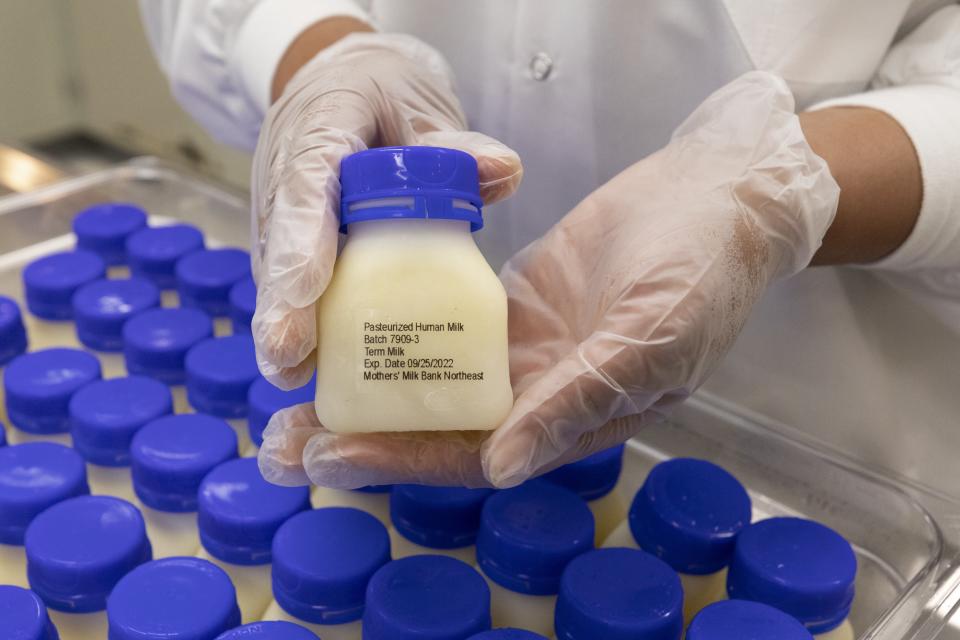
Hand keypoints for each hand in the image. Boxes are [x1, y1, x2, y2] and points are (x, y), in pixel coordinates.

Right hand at [251, 32, 522, 387]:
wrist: (337, 84)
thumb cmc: (381, 95)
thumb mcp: (418, 105)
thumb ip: (455, 145)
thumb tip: (505, 170)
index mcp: (319, 128)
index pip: (305, 184)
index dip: (304, 240)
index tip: (307, 290)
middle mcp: (287, 172)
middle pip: (279, 241)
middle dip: (281, 302)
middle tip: (289, 357)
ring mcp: (281, 207)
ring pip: (277, 266)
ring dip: (284, 321)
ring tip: (294, 374)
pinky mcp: (288, 235)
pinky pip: (291, 276)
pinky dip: (301, 316)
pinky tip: (311, 362)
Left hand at [258, 71, 839, 488]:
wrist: (716, 199)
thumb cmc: (704, 272)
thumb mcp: (651, 337)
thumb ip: (580, 399)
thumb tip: (505, 463)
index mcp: (573, 421)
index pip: (475, 458)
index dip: (403, 462)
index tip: (332, 455)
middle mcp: (538, 396)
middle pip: (438, 429)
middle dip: (363, 437)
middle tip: (282, 440)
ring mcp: (521, 349)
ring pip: (431, 381)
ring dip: (368, 389)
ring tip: (295, 392)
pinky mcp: (509, 304)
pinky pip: (443, 321)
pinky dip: (396, 330)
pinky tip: (348, 329)